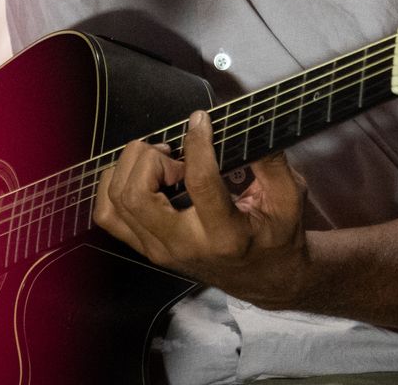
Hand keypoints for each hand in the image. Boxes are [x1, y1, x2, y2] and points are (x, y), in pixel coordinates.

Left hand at [93, 110, 311, 308]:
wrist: (264, 278)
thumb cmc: (277, 234)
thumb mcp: (289, 198)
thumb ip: (272, 160)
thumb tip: (254, 122)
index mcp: (225, 234)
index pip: (199, 182)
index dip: (197, 143)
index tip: (201, 119)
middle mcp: (184, 246)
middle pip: (137, 196)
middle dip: (150, 159)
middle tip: (174, 153)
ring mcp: (159, 250)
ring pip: (117, 202)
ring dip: (132, 168)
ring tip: (161, 161)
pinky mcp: (145, 248)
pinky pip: (108, 214)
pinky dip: (115, 184)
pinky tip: (142, 173)